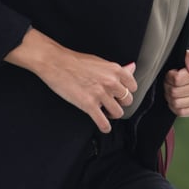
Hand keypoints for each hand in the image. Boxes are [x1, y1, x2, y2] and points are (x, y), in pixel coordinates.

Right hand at [5, 28, 136, 132]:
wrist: (56, 63)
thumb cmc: (76, 62)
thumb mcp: (101, 62)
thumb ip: (117, 69)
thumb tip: (132, 68)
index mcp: (115, 70)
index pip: (133, 86)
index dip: (126, 91)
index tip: (120, 94)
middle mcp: (111, 82)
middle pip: (127, 100)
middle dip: (119, 103)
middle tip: (111, 103)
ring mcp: (100, 94)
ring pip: (118, 113)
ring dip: (112, 115)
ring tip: (105, 112)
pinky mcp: (89, 105)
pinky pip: (103, 122)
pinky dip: (105, 127)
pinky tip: (103, 126)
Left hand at [164, 49, 188, 117]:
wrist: (179, 76)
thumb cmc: (179, 65)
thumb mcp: (182, 56)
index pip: (178, 79)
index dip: (170, 77)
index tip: (171, 72)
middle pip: (175, 92)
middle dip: (168, 87)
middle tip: (169, 82)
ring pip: (177, 102)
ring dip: (170, 97)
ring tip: (171, 90)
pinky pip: (181, 112)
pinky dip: (174, 107)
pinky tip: (175, 99)